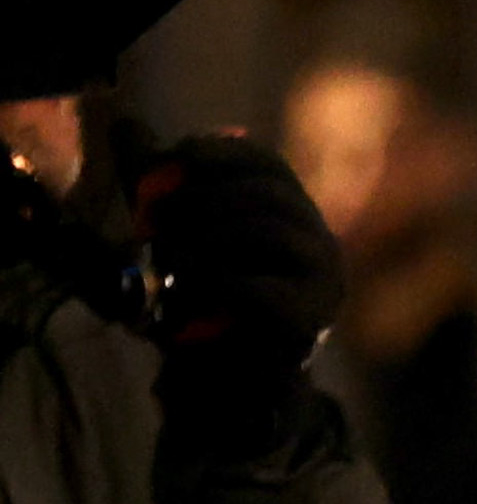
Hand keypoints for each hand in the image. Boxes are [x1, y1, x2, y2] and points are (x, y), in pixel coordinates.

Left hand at [131, 132, 343, 378]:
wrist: (224, 380)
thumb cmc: (202, 302)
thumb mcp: (172, 232)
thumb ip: (155, 184)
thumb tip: (127, 123)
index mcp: (289, 212)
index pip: (265, 163)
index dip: (219, 153)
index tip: (171, 160)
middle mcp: (317, 238)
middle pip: (267, 192)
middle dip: (203, 198)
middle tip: (153, 220)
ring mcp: (323, 277)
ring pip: (269, 230)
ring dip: (207, 239)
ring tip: (171, 261)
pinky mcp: (311, 317)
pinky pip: (263, 286)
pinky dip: (218, 282)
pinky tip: (191, 290)